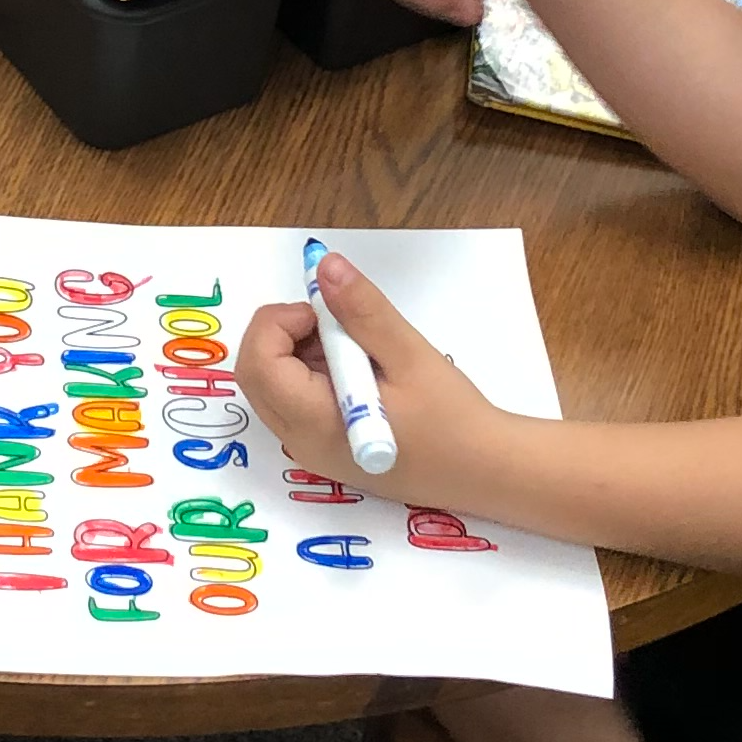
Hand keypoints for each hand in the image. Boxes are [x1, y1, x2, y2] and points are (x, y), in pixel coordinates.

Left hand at [235, 255, 510, 508]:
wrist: (485, 472)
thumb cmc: (452, 419)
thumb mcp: (409, 355)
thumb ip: (363, 311)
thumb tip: (325, 268)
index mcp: (315, 422)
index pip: (258, 363)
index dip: (280, 321)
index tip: (327, 311)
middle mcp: (301, 442)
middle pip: (256, 375)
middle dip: (283, 333)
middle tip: (336, 322)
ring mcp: (312, 450)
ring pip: (274, 387)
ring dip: (301, 352)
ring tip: (359, 348)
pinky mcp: (327, 449)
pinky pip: (297, 403)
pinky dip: (314, 373)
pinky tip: (362, 370)